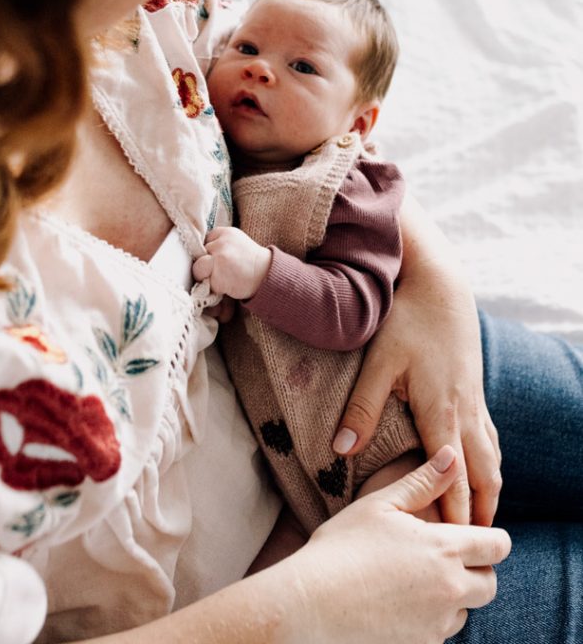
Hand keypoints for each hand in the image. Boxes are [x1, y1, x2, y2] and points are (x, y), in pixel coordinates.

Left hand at [192, 227, 271, 298]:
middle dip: (207, 266)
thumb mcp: (236, 243)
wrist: (268, 275)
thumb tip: (200, 255)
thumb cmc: (251, 262)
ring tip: (224, 278)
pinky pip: (207, 284)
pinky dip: (216, 288)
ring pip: (198, 270)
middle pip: (198, 255)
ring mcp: (218, 258)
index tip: (219, 260)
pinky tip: (229, 284)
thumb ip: (219, 244)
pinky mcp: (218, 275)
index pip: (204, 242)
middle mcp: (220, 242)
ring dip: (207, 277)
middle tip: (223, 271)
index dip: (209, 254)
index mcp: (224, 232)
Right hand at [283, 448, 510, 643]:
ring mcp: (437, 624)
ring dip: (453, 596)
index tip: (471, 533)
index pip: (498, 545)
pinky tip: (401, 602)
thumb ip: (423, 481)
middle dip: (476, 570)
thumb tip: (452, 455)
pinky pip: (441, 632)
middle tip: (442, 557)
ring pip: (466, 610)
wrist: (311, 602)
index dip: (491, 538)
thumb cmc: (342, 545)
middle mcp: (450, 589)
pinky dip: (431, 618)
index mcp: (444, 549)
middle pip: (490, 584)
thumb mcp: (381, 503)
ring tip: (416, 579)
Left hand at [333, 195, 501, 526]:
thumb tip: (340, 452)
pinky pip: (489, 436)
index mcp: (441, 411)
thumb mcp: (379, 362)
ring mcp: (474, 400)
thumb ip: (361, 408)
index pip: (452, 477)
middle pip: (481, 475)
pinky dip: (489, 462)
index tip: (451, 546)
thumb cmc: (407, 319)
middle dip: (479, 511)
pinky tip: (482, 469)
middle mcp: (465, 411)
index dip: (453, 513)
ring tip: (482, 519)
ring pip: (490, 457)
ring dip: (488, 490)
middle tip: (474, 547)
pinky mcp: (475, 388)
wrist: (441, 284)